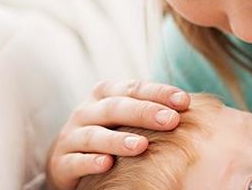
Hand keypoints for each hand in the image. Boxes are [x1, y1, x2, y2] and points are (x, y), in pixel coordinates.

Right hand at [46, 80, 189, 189]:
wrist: (67, 160)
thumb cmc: (109, 133)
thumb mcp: (126, 117)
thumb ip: (152, 109)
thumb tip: (192, 107)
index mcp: (105, 93)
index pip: (134, 88)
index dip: (159, 92)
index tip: (184, 101)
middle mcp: (86, 111)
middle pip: (116, 107)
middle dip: (145, 112)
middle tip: (171, 121)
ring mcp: (70, 136)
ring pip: (94, 134)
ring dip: (118, 140)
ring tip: (142, 146)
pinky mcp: (60, 162)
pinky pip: (75, 160)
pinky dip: (90, 162)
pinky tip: (107, 165)